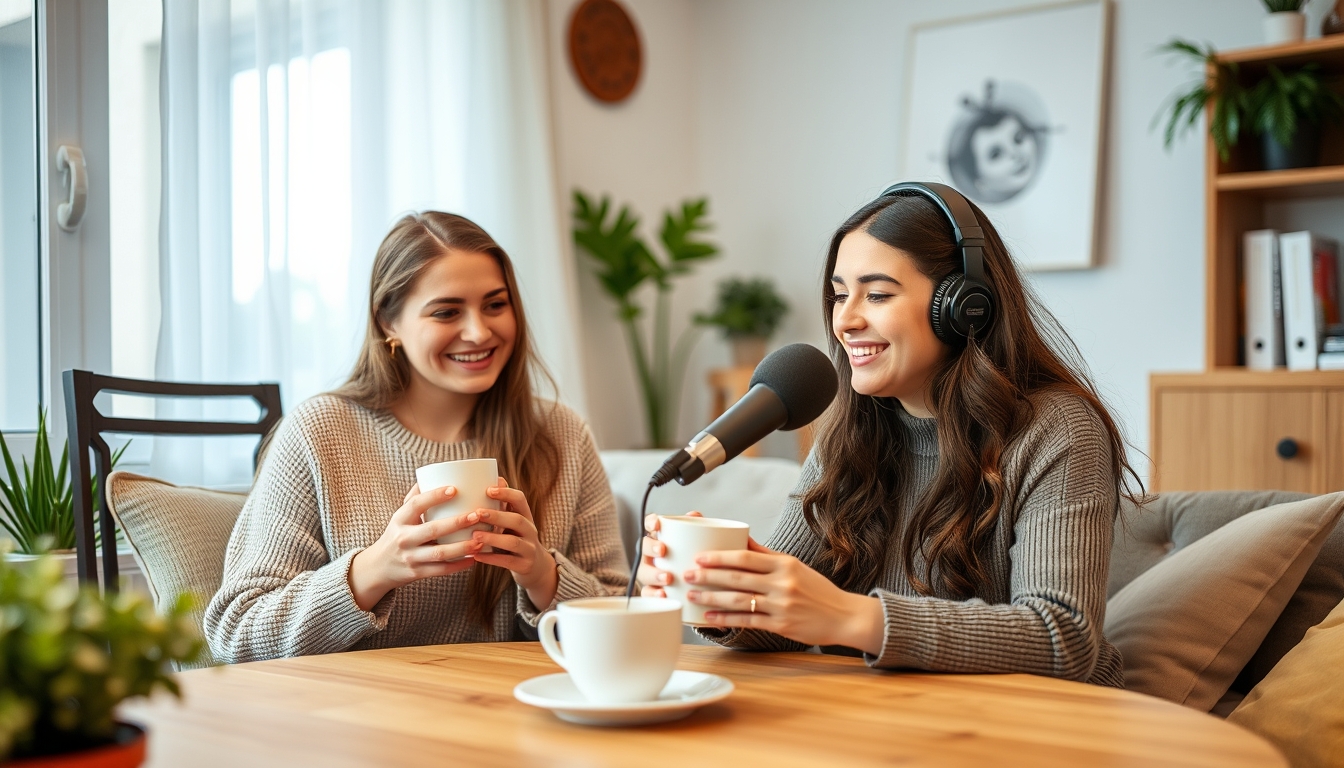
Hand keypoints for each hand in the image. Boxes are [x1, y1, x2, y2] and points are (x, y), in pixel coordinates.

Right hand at [348, 484, 481, 611]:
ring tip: (481, 539)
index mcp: (399, 519)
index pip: (416, 505)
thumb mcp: (400, 516)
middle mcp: (403, 538)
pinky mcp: (417, 573)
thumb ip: (415, 498)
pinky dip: (459, 565)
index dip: (434, 496)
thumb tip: (432, 473)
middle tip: (477, 515)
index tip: (454, 489)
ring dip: (463, 547)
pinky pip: (441, 570)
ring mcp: (410, 557)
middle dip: (456, 522)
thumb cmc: (397, 535)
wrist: (379, 568)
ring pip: (440, 553)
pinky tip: (474, 557)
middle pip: (432, 530)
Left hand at [469, 478, 557, 610]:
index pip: (520, 500)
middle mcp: (530, 531)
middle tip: (477, 513)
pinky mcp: (525, 566)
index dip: (506, 493)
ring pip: (513, 542)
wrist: (536, 568)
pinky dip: (491, 558)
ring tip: (475, 535)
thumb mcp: (513, 523)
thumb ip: (503, 505)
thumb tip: (492, 478)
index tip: (488, 489)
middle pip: (517, 520)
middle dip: (497, 515)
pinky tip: (476, 555)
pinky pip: (508, 561)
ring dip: (493, 538)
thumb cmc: (516, 539)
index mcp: (526, 516)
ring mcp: (529, 549)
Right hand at [635, 511, 701, 597]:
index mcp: (661, 538)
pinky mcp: (654, 591)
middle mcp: (652, 555)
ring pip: (643, 572)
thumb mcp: (700, 542)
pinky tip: (664, 596)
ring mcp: (651, 573)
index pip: (650, 525)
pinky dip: (654, 595)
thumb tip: (695, 515)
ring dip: (653, 574)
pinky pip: (648, 594)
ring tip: (668, 578)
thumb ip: (698, 528)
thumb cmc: (697, 558)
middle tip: (662, 551)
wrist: (704, 585)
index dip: (650, 522)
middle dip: (650, 548)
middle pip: (643, 548)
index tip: (657, 524)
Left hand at [684, 541, 884, 653]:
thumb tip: (741, 540)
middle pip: (737, 577)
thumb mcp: (794, 566)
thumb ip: (766, 554)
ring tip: (692, 596)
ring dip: (711, 599)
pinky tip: (709, 618)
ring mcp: (781, 605)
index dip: (719, 557)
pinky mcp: (781, 625)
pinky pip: (748, 621)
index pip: (745, 557)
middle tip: (687, 574)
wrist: (843, 616)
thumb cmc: (816, 589)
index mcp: (784, 564)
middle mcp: (782, 583)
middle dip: (708, 576)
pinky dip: (726, 620)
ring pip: (739, 600)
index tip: (699, 557)